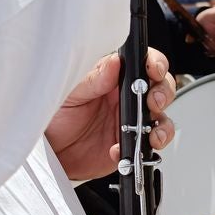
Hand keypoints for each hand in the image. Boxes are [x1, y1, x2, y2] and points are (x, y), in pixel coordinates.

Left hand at [46, 49, 175, 179]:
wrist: (50, 152)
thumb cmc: (55, 119)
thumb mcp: (69, 93)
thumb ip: (94, 79)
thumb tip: (114, 62)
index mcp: (113, 79)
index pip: (142, 64)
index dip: (155, 64)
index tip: (154, 71)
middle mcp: (126, 99)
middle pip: (160, 88)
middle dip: (164, 93)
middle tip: (154, 102)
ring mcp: (131, 123)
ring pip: (162, 119)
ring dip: (162, 126)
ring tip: (150, 133)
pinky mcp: (130, 145)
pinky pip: (147, 147)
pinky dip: (140, 150)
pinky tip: (119, 150)